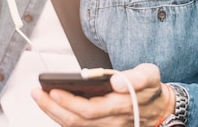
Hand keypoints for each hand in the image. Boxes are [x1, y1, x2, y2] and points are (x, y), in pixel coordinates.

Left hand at [31, 63, 169, 126]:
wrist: (160, 109)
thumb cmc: (151, 90)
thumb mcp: (150, 76)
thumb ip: (137, 78)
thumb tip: (116, 80)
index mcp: (121, 107)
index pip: (90, 110)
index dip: (70, 102)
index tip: (54, 90)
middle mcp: (111, 121)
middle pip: (77, 121)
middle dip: (53, 107)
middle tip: (37, 93)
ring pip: (74, 126)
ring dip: (54, 113)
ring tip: (39, 97)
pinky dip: (62, 118)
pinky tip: (51, 107)